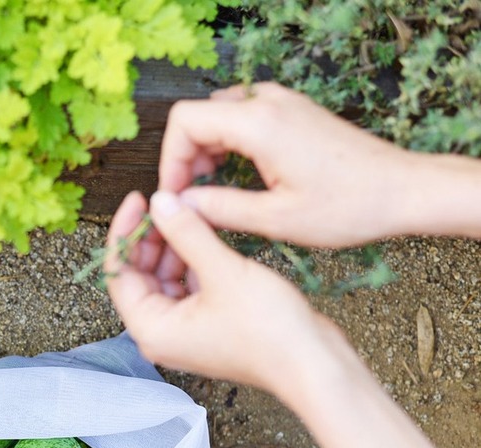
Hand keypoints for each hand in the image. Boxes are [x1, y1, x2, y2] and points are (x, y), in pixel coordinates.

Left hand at [104, 189, 337, 394]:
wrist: (311, 364)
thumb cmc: (269, 329)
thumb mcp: (222, 271)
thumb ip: (187, 233)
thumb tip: (160, 202)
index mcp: (151, 329)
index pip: (119, 274)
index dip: (125, 233)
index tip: (138, 199)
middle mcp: (161, 335)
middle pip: (139, 277)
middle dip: (152, 238)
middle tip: (169, 202)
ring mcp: (184, 333)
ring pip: (165, 280)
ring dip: (174, 248)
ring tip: (191, 214)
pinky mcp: (206, 327)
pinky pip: (187, 288)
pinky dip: (192, 262)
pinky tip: (206, 236)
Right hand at [159, 82, 414, 246]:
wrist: (402, 190)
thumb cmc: (347, 207)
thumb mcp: (275, 220)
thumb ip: (218, 210)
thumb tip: (178, 206)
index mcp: (260, 124)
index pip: (185, 122)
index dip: (170, 160)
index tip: (174, 196)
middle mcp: (268, 103)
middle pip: (198, 116)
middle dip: (185, 159)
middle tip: (189, 200)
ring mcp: (283, 103)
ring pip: (219, 116)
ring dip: (205, 152)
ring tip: (209, 193)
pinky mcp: (293, 112)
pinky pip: (243, 118)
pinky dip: (227, 145)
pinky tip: (233, 177)